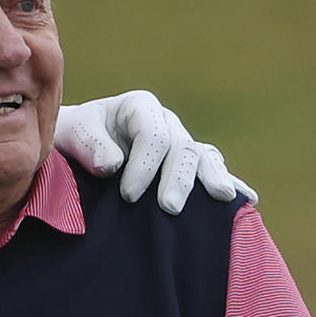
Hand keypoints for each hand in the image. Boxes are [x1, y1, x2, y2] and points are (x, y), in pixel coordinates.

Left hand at [53, 89, 257, 214]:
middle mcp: (165, 123)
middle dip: (177, 178)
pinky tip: (247, 199)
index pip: (153, 134)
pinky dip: (229, 182)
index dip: (144, 164)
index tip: (127, 195)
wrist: (69, 151)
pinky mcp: (185, 167)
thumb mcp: (70, 134)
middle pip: (182, 148)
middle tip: (168, 208)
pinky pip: (212, 171)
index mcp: (138, 108)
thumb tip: (112, 165)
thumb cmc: (68, 139)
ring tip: (222, 199)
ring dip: (212, 178)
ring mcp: (179, 145)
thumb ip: (89, 144)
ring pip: (203, 157)